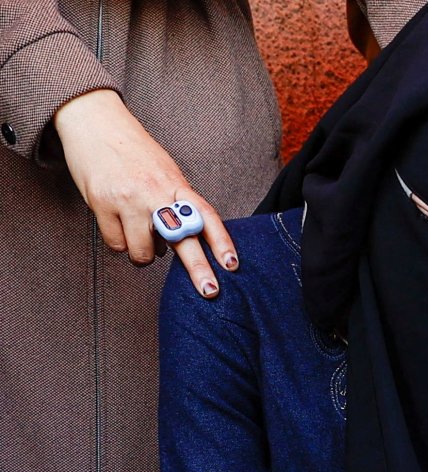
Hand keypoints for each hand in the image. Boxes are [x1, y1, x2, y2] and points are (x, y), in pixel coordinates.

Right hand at [54, 89, 237, 297]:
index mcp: (176, 185)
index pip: (205, 216)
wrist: (95, 123)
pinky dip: (120, 243)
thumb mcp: (166, 173)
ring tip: (138, 232)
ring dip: (143, 252)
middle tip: (210, 292)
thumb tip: (172, 247)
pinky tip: (118, 225)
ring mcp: (128, 200)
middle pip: (182, 240)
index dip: (221, 241)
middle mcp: (155, 193)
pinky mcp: (102, 205)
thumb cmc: (135, 152)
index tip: (232, 265)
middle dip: (198, 269)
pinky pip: (116, 245)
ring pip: (143, 252)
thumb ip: (175, 206)